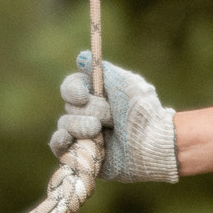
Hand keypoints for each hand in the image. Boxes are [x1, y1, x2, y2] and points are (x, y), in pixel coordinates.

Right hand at [49, 51, 179, 182]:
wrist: (153, 144)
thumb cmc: (143, 111)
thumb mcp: (125, 83)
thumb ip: (102, 70)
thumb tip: (82, 57)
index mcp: (98, 95)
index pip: (72, 87)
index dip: (73, 90)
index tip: (83, 95)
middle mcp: (89, 114)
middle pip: (69, 107)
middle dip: (90, 111)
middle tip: (112, 118)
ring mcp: (85, 135)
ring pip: (65, 125)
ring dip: (81, 127)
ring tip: (100, 133)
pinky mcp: (83, 155)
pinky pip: (60, 148)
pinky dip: (59, 142)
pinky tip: (66, 139)